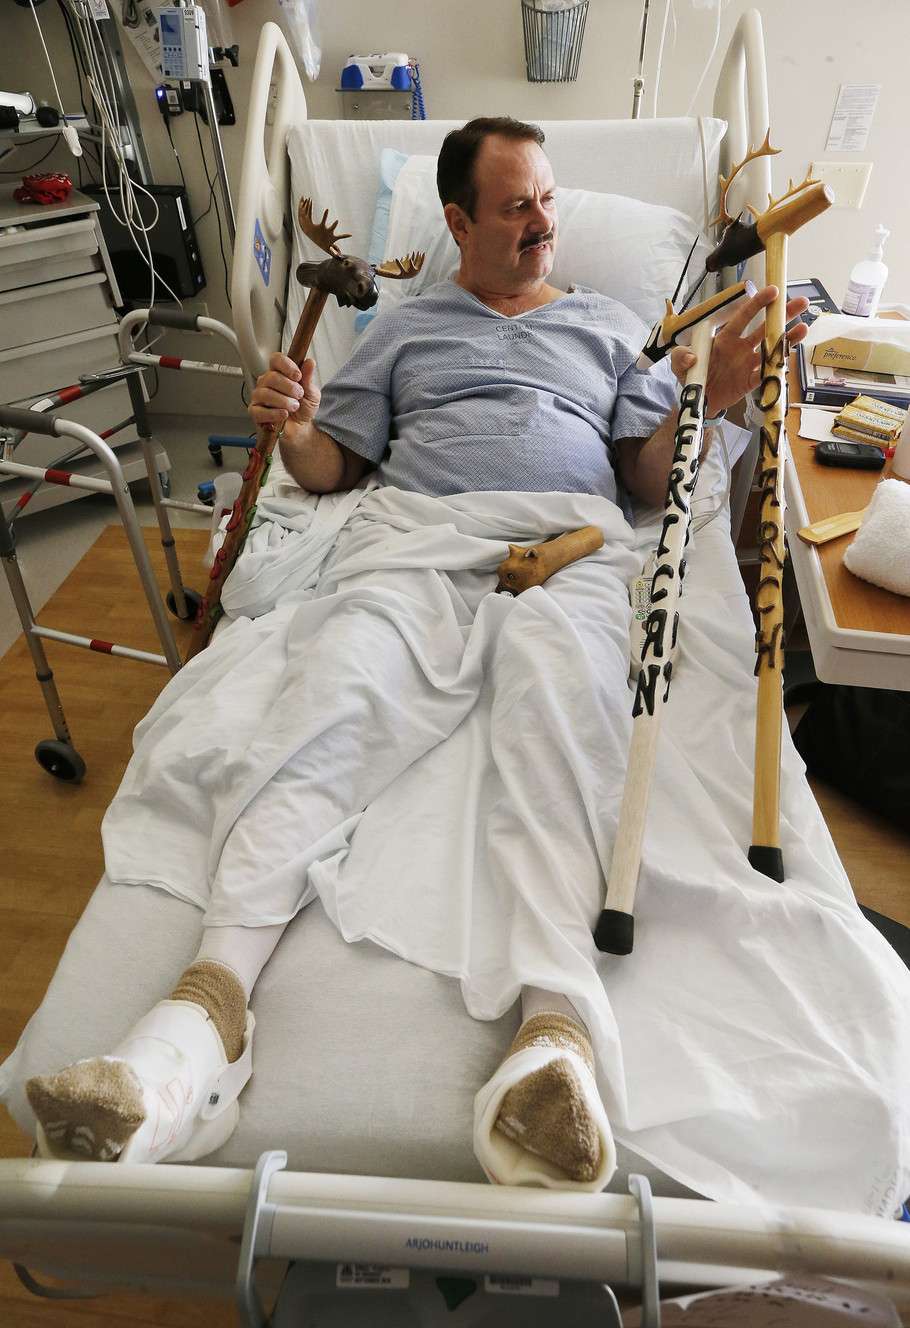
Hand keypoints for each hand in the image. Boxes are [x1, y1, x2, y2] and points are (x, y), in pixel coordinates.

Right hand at [249, 353, 320, 443]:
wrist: (301, 429)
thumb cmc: (304, 409)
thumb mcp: (311, 393)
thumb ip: (308, 378)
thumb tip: (309, 362)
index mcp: (280, 373)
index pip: (276, 360)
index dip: (286, 365)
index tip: (298, 376)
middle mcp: (267, 383)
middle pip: (271, 377)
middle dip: (289, 387)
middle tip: (299, 395)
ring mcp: (259, 397)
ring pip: (265, 393)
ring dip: (283, 401)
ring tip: (294, 407)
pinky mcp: (255, 412)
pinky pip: (259, 410)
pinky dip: (274, 413)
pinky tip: (284, 415)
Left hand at [672, 285, 809, 414]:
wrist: (698, 401)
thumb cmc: (692, 375)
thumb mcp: (679, 364)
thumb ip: (680, 356)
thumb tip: (691, 357)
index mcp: (726, 338)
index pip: (743, 317)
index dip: (757, 304)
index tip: (772, 291)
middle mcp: (741, 348)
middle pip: (764, 328)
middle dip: (782, 314)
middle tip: (801, 302)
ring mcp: (748, 364)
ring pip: (771, 349)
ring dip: (787, 339)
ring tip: (804, 328)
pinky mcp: (751, 382)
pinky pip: (766, 374)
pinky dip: (777, 369)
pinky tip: (789, 360)